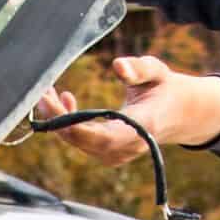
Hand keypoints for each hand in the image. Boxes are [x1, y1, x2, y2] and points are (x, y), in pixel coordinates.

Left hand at [50, 55, 219, 162]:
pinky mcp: (107, 153)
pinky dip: (67, 123)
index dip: (76, 127)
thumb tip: (118, 66)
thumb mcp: (158, 72)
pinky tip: (65, 100)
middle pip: (84, 140)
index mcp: (143, 127)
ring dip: (58, 119)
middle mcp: (128, 146)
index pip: (104, 135)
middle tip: (42, 92)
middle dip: (57, 118)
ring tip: (47, 92)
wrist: (178, 114)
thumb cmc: (165, 89)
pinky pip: (81, 141)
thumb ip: (140, 68)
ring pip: (78, 142)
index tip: (55, 106)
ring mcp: (117, 154)